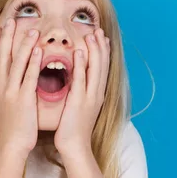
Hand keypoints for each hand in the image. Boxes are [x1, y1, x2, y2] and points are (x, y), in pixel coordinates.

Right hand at [0, 18, 41, 158]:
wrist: (11, 144)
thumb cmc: (11, 126)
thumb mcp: (4, 104)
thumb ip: (6, 90)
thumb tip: (9, 79)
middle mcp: (0, 86)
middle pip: (2, 56)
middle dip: (6, 36)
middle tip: (11, 19)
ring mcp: (10, 92)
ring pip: (16, 63)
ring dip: (23, 44)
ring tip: (31, 29)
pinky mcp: (22, 99)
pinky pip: (28, 77)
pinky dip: (32, 63)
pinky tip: (38, 51)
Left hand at [54, 28, 109, 157]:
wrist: (75, 147)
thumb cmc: (73, 130)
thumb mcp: (80, 109)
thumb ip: (81, 95)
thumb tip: (78, 84)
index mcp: (97, 94)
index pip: (102, 68)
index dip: (103, 52)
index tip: (101, 38)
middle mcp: (97, 93)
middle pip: (102, 65)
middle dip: (101, 46)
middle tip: (98, 30)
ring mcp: (90, 96)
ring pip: (95, 68)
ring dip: (94, 50)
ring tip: (91, 34)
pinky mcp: (79, 100)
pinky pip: (82, 78)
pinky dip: (83, 63)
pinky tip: (81, 51)